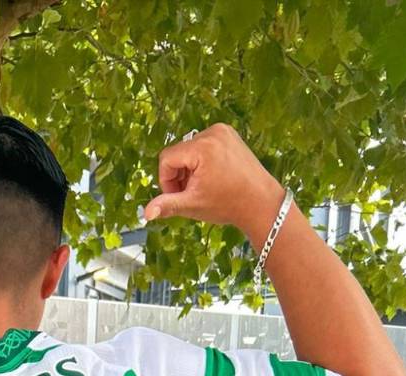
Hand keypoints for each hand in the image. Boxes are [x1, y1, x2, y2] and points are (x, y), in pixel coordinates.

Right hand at [143, 123, 284, 245]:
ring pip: (190, 150)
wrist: (260, 201)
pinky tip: (212, 177)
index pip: (167, 158)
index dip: (166, 180)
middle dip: (180, 175)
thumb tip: (146, 213)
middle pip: (178, 152)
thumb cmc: (228, 204)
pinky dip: (202, 161)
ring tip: (203, 186)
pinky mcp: (228, 134)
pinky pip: (204, 146)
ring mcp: (222, 131)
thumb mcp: (192, 205)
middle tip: (192, 193)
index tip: (178, 195)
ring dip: (190, 169)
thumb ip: (167, 205)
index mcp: (203, 147)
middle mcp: (213, 132)